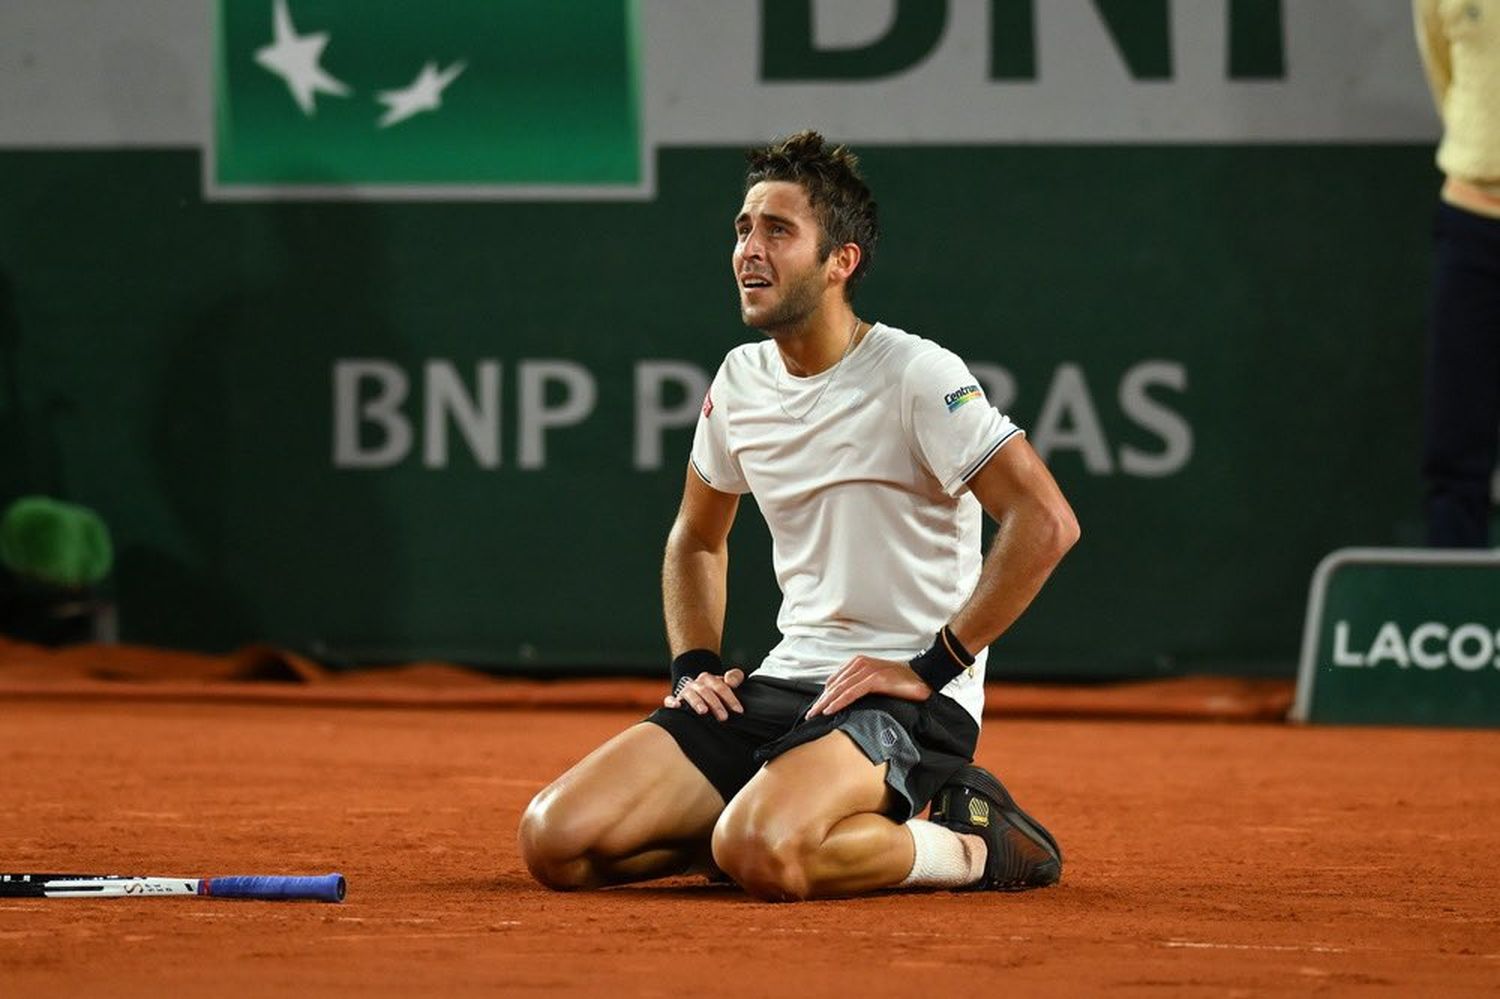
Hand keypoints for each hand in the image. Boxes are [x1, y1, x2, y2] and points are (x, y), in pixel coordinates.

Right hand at [664, 667, 745, 720]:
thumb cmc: (715, 691)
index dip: (730, 698)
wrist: (698, 691)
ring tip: (703, 711)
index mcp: (709, 679)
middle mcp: (696, 684)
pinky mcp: (675, 700)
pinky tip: (676, 706)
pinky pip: (669, 700)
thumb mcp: (727, 683)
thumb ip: (734, 677)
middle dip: (716, 704)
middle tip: (724, 717)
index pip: (720, 686)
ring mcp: (685, 692)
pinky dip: (671, 702)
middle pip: (706, 691)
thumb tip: (731, 681)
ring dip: (697, 702)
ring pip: (690, 695)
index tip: (738, 710)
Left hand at [804, 656, 932, 718]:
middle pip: (834, 685)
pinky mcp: (874, 679)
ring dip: (826, 702)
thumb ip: (859, 684)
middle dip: (821, 700)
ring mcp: (867, 670)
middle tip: (810, 714)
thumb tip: (842, 697)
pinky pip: (852, 692)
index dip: (824, 694)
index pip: (835, 680)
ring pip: (840, 689)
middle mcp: (860, 664)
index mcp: (858, 662)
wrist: (921, 678)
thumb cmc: (899, 681)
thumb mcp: (875, 679)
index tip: (815, 707)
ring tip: (816, 714)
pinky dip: (839, 701)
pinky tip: (830, 709)